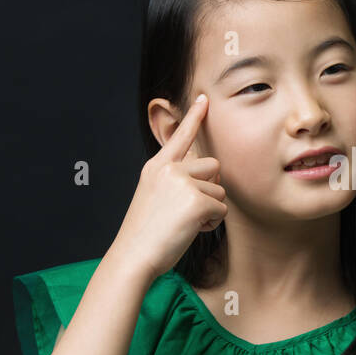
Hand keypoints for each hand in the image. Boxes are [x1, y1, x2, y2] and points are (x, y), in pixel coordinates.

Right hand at [111, 94, 226, 280]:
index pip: (180, 137)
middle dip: (209, 188)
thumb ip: (174, 180)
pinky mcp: (197, 201)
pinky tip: (190, 230)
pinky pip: (221, 209)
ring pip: (219, 190)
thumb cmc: (145, 233)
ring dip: (209, 209)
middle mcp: (169, 169)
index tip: (204, 98)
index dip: (194, 116)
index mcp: (156, 167)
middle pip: (213, 166)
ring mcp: (183, 183)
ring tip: (184, 223)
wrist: (134, 256)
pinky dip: (211, 223)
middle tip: (186, 211)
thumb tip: (206, 172)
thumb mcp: (153, 196)